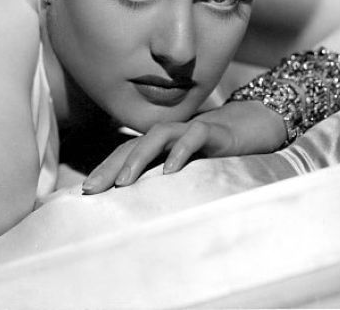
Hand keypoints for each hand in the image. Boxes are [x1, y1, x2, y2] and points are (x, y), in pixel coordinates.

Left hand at [81, 100, 286, 193]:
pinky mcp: (214, 131)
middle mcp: (170, 135)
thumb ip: (167, 185)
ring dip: (138, 157)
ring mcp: (190, 130)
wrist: (255, 128)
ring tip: (124, 182)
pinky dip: (180, 151)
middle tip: (92, 189)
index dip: (105, 169)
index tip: (85, 191)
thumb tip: (143, 213)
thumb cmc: (219, 155)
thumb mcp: (189, 172)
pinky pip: (194, 136)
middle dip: (110, 166)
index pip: (125, 154)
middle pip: (132, 144)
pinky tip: (170, 170)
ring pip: (157, 136)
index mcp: (161, 146)